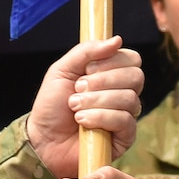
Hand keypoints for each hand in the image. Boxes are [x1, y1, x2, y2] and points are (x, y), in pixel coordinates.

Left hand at [27, 38, 143, 176]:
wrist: (42, 139)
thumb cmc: (52, 105)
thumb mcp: (62, 70)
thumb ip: (86, 51)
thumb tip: (117, 40)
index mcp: (112, 75)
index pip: (132, 60)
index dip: (112, 62)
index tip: (87, 69)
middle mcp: (123, 94)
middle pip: (136, 77)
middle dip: (103, 81)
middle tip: (78, 89)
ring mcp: (125, 116)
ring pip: (129, 99)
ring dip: (96, 100)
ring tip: (74, 107)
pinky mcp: (124, 138)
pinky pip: (124, 121)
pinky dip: (100, 117)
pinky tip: (82, 121)